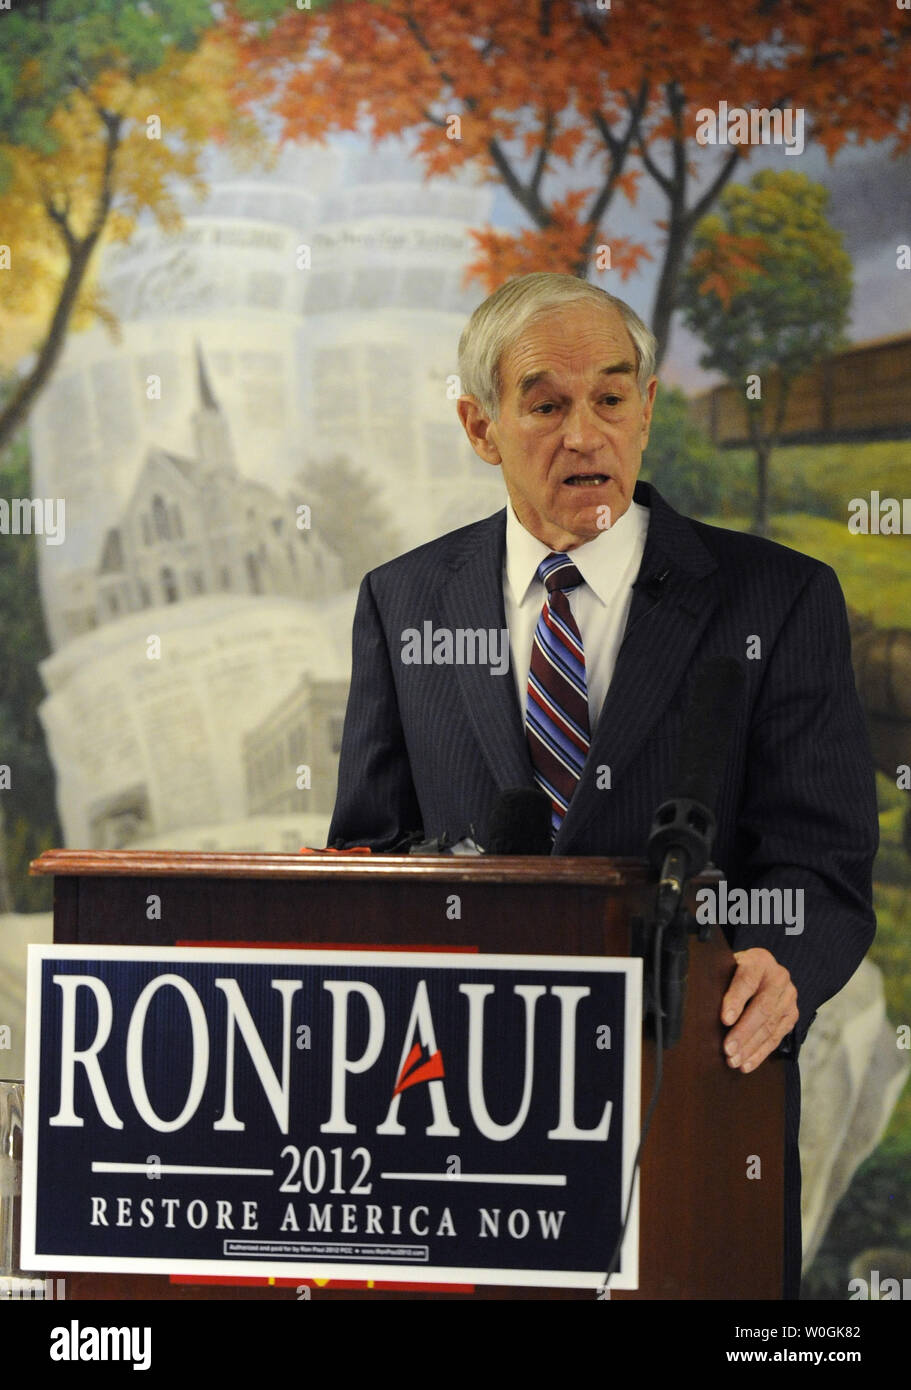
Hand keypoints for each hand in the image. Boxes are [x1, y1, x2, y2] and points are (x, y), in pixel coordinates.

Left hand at [720, 948, 797, 1073]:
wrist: (762, 971)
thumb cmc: (735, 971)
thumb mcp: (727, 967)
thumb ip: (719, 981)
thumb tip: (700, 1007)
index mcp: (759, 960)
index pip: (747, 981)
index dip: (736, 1001)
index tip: (725, 1020)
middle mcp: (779, 977)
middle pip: (762, 1007)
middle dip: (743, 1032)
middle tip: (728, 1050)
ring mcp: (789, 996)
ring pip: (770, 1026)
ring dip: (751, 1047)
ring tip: (733, 1061)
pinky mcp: (792, 1014)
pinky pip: (777, 1037)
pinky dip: (760, 1053)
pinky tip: (747, 1064)